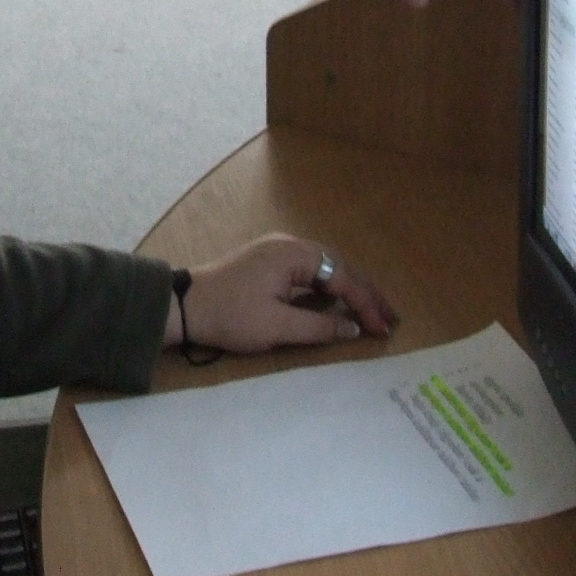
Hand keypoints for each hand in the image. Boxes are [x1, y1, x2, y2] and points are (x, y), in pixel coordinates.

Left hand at [168, 234, 396, 352]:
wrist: (183, 306)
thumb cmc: (230, 316)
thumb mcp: (277, 327)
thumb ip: (319, 326)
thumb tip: (354, 328)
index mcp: (294, 254)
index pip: (342, 278)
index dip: (366, 305)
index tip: (383, 330)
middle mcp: (290, 246)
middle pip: (339, 268)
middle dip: (366, 295)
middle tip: (391, 320)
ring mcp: (278, 252)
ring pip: (326, 269)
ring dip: (349, 291)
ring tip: (373, 314)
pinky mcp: (268, 263)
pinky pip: (310, 272)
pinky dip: (329, 288)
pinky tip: (340, 303)